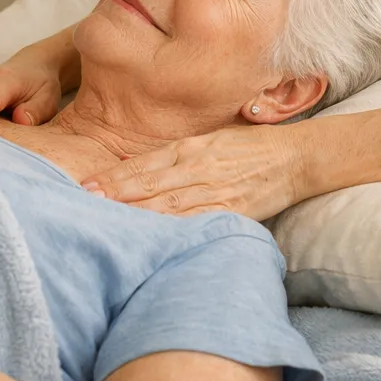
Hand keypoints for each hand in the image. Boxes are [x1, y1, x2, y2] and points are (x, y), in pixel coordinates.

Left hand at [80, 124, 309, 221]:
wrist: (296, 159)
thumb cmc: (250, 147)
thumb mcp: (210, 140)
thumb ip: (174, 154)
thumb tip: (132, 167)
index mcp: (194, 148)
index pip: (146, 164)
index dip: (115, 176)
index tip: (87, 185)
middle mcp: (202, 168)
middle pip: (151, 185)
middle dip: (117, 195)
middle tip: (84, 204)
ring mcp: (217, 192)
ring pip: (170, 206)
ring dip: (137, 215)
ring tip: (107, 223)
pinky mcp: (233, 213)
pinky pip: (198, 223)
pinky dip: (173, 231)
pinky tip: (151, 240)